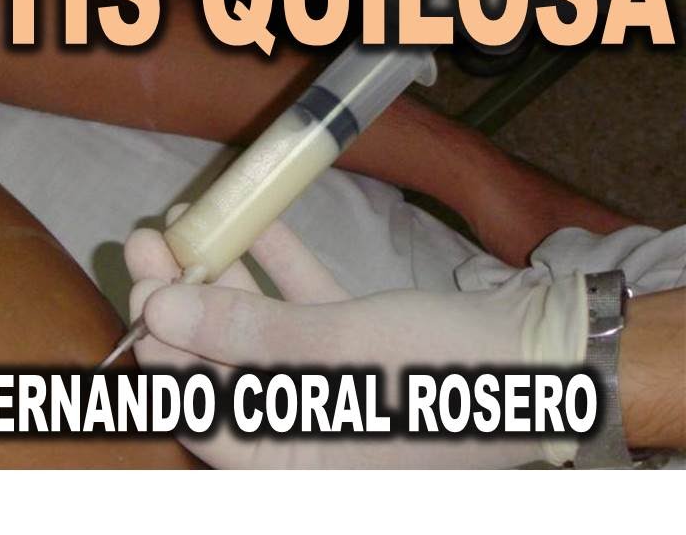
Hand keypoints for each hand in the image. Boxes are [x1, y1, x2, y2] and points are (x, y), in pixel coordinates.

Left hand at [125, 208, 586, 467]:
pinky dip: (281, 270)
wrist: (547, 357)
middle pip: (223, 365)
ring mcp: (331, 387)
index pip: (203, 417)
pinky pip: (304, 311)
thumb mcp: (333, 355)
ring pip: (258, 332)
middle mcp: (305, 433)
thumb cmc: (437, 372)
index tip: (141, 296)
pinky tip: (253, 227)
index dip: (164, 357)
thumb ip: (244, 336)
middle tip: (147, 247)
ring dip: (223, 277)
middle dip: (183, 303)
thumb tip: (161, 314)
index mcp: (294, 463)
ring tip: (182, 224)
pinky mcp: (356, 349)